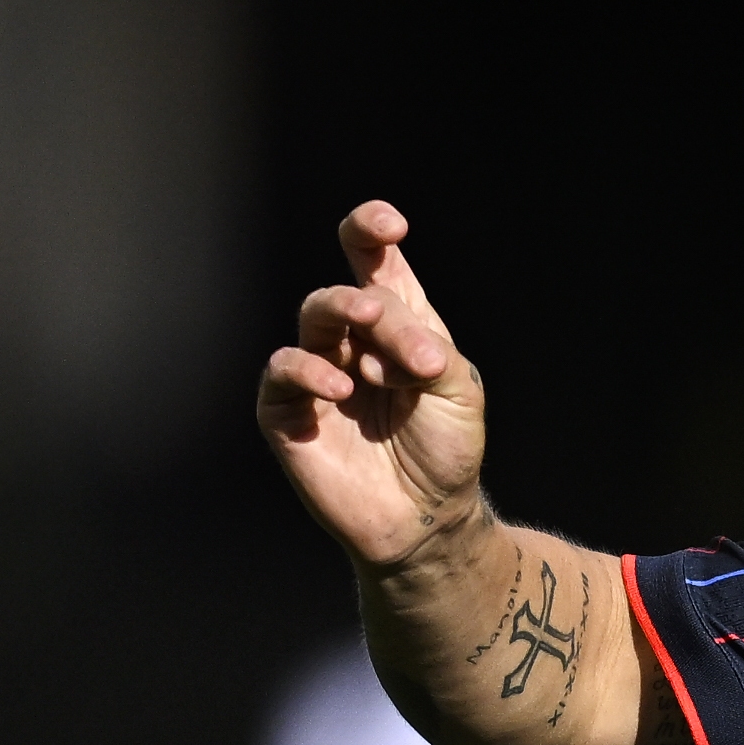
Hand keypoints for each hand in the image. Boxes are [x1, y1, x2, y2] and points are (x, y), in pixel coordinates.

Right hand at [257, 199, 489, 571]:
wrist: (427, 519)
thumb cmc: (446, 450)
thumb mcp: (459, 391)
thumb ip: (427, 349)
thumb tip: (381, 337)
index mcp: (395, 325)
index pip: (372, 260)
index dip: (370, 230)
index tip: (390, 225)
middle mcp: (352, 342)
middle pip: (345, 293)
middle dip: (375, 307)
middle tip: (406, 342)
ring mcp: (318, 374)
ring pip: (313, 318)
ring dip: (340, 318)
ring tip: (372, 350)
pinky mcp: (288, 412)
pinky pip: (283, 370)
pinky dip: (309, 370)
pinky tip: (341, 387)